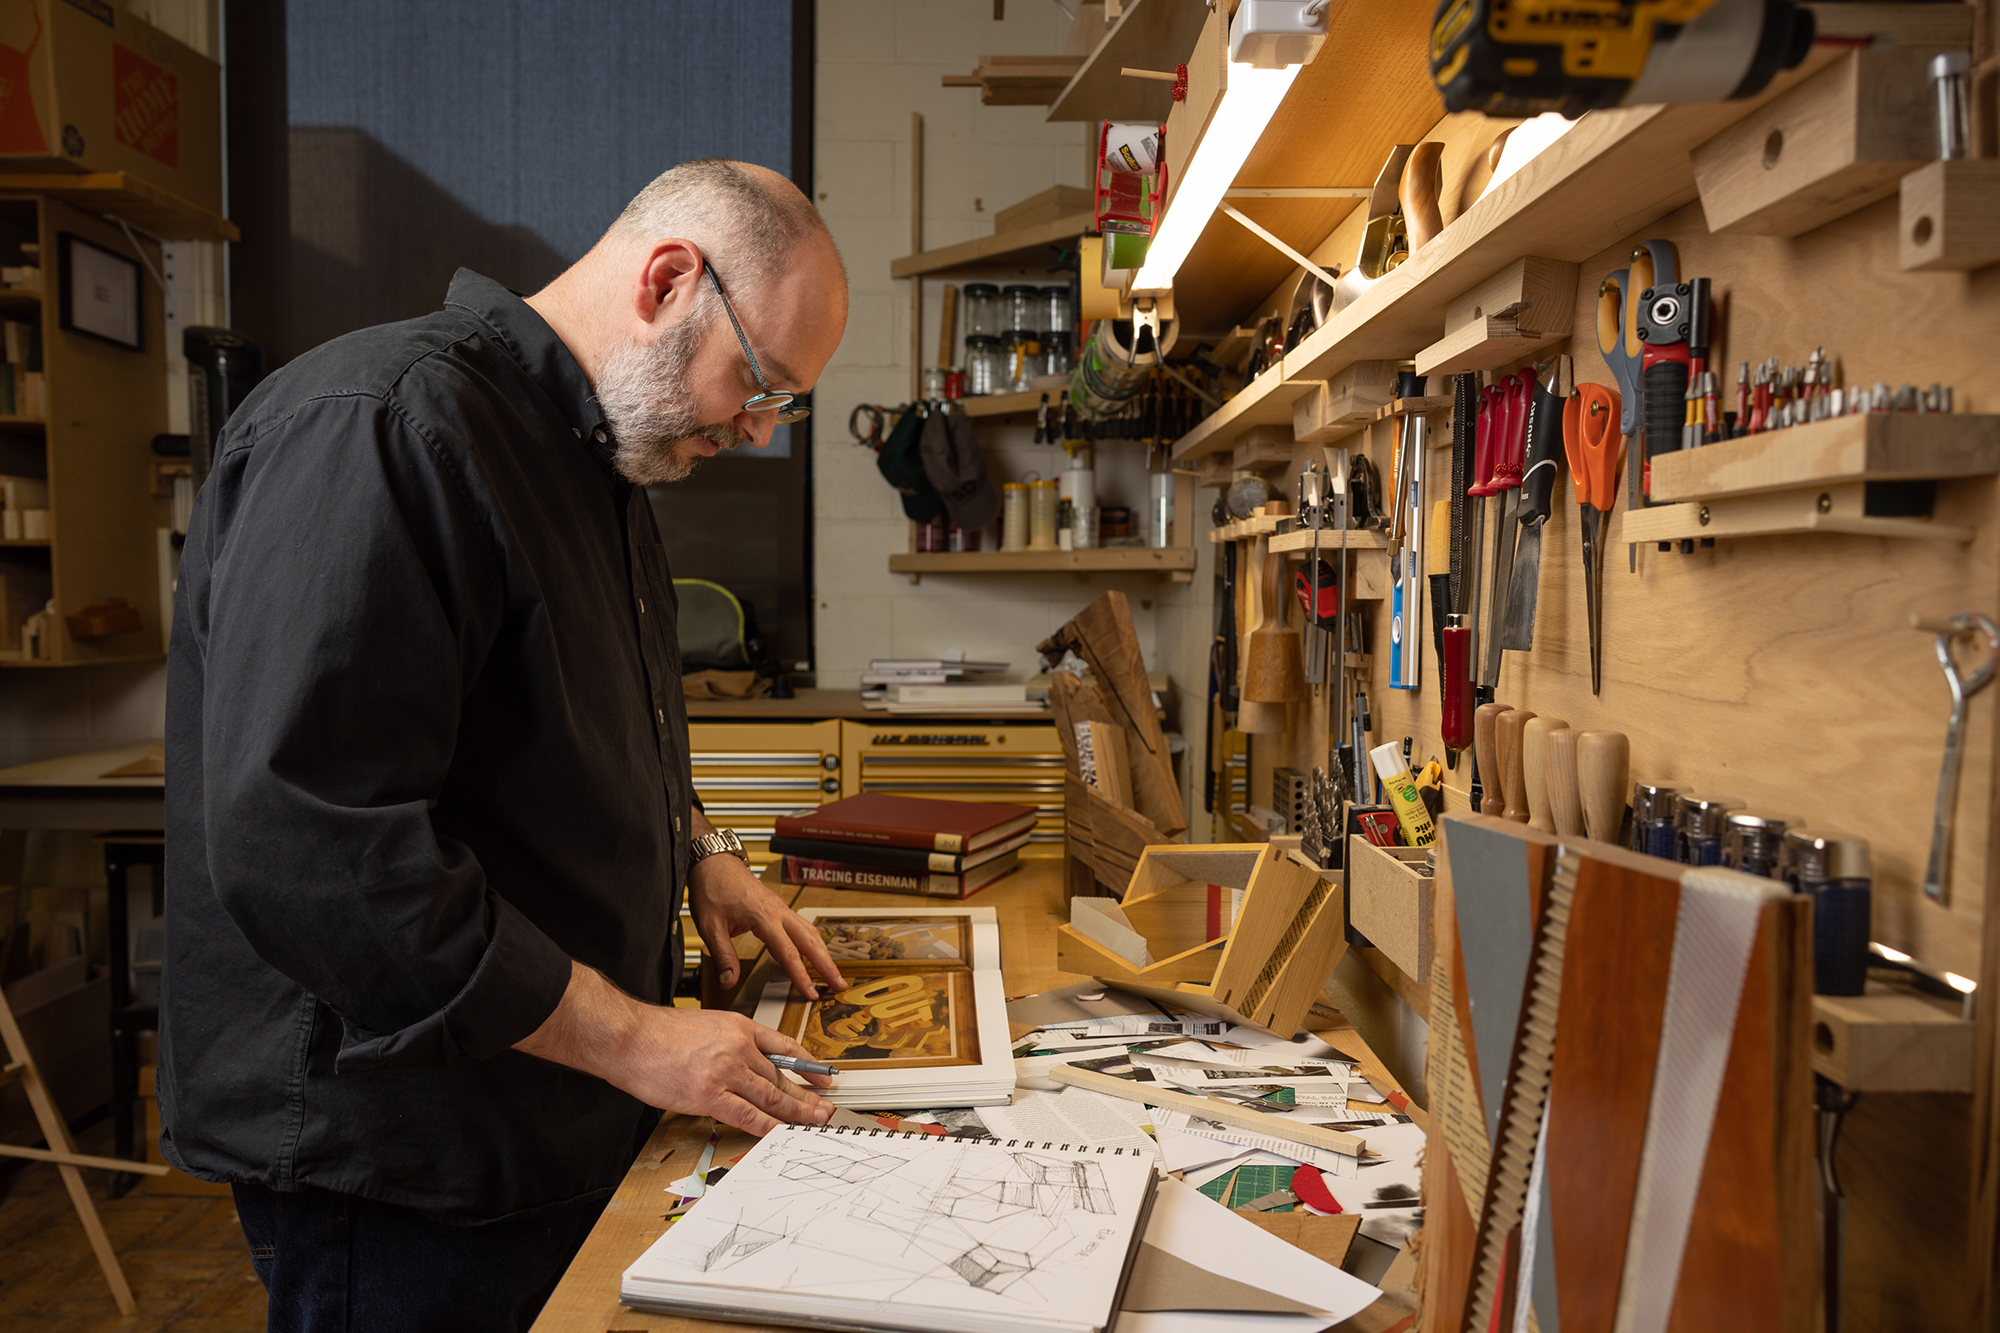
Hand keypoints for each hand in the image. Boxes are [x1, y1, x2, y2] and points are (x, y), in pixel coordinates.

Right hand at [516, 962, 835, 1135]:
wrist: (630, 1038)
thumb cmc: (658, 1033)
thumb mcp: (705, 1026)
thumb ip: (728, 1044)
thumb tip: (745, 1066)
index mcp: (738, 1027)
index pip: (784, 1046)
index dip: (808, 1065)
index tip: (823, 1077)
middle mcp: (739, 1048)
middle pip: (781, 1076)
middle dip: (807, 1095)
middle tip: (827, 1107)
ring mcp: (726, 1072)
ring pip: (771, 1096)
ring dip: (797, 1112)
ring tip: (815, 1121)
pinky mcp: (710, 1095)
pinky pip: (748, 1115)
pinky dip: (768, 1126)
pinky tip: (781, 1133)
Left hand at [687, 841, 847, 998]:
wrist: (713, 862)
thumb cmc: (712, 889)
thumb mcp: (710, 927)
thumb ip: (723, 956)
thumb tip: (729, 981)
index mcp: (764, 916)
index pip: (789, 953)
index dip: (802, 976)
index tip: (811, 993)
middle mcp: (778, 911)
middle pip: (811, 941)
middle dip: (828, 965)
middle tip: (840, 984)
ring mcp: (781, 907)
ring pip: (810, 932)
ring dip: (824, 953)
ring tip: (832, 973)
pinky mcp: (778, 906)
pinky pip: (802, 925)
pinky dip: (812, 941)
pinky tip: (814, 952)